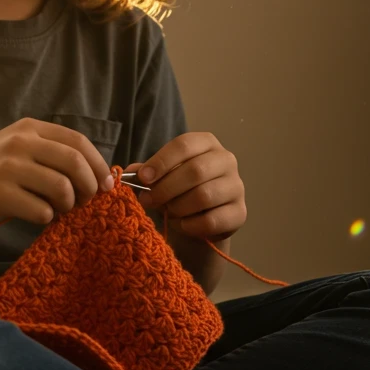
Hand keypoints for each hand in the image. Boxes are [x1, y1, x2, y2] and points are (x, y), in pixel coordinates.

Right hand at [0, 117, 114, 226]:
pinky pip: (41, 211)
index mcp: (29, 128)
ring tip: (58, 209)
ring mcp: (9, 167)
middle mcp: (21, 143)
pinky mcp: (0, 194)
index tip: (107, 184)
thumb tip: (94, 175)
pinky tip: (37, 216)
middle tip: (86, 201)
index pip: (78, 140)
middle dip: (89, 187)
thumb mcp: (15, 147)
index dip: (98, 164)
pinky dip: (46, 218)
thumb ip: (49, 153)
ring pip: (62, 188)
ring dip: (67, 205)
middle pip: (75, 163)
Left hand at [124, 132, 245, 241]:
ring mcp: (236, 186)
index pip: (184, 144)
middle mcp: (226, 160)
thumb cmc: (178, 190)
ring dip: (178, 207)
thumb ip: (146, 173)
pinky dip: (190, 225)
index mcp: (206, 143)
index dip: (162, 161)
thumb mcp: (161, 177)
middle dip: (166, 188)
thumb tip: (129, 173)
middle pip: (195, 171)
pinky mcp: (240, 213)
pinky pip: (212, 220)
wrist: (200, 219)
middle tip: (148, 200)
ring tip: (168, 212)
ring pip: (204, 196)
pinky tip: (182, 224)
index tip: (143, 178)